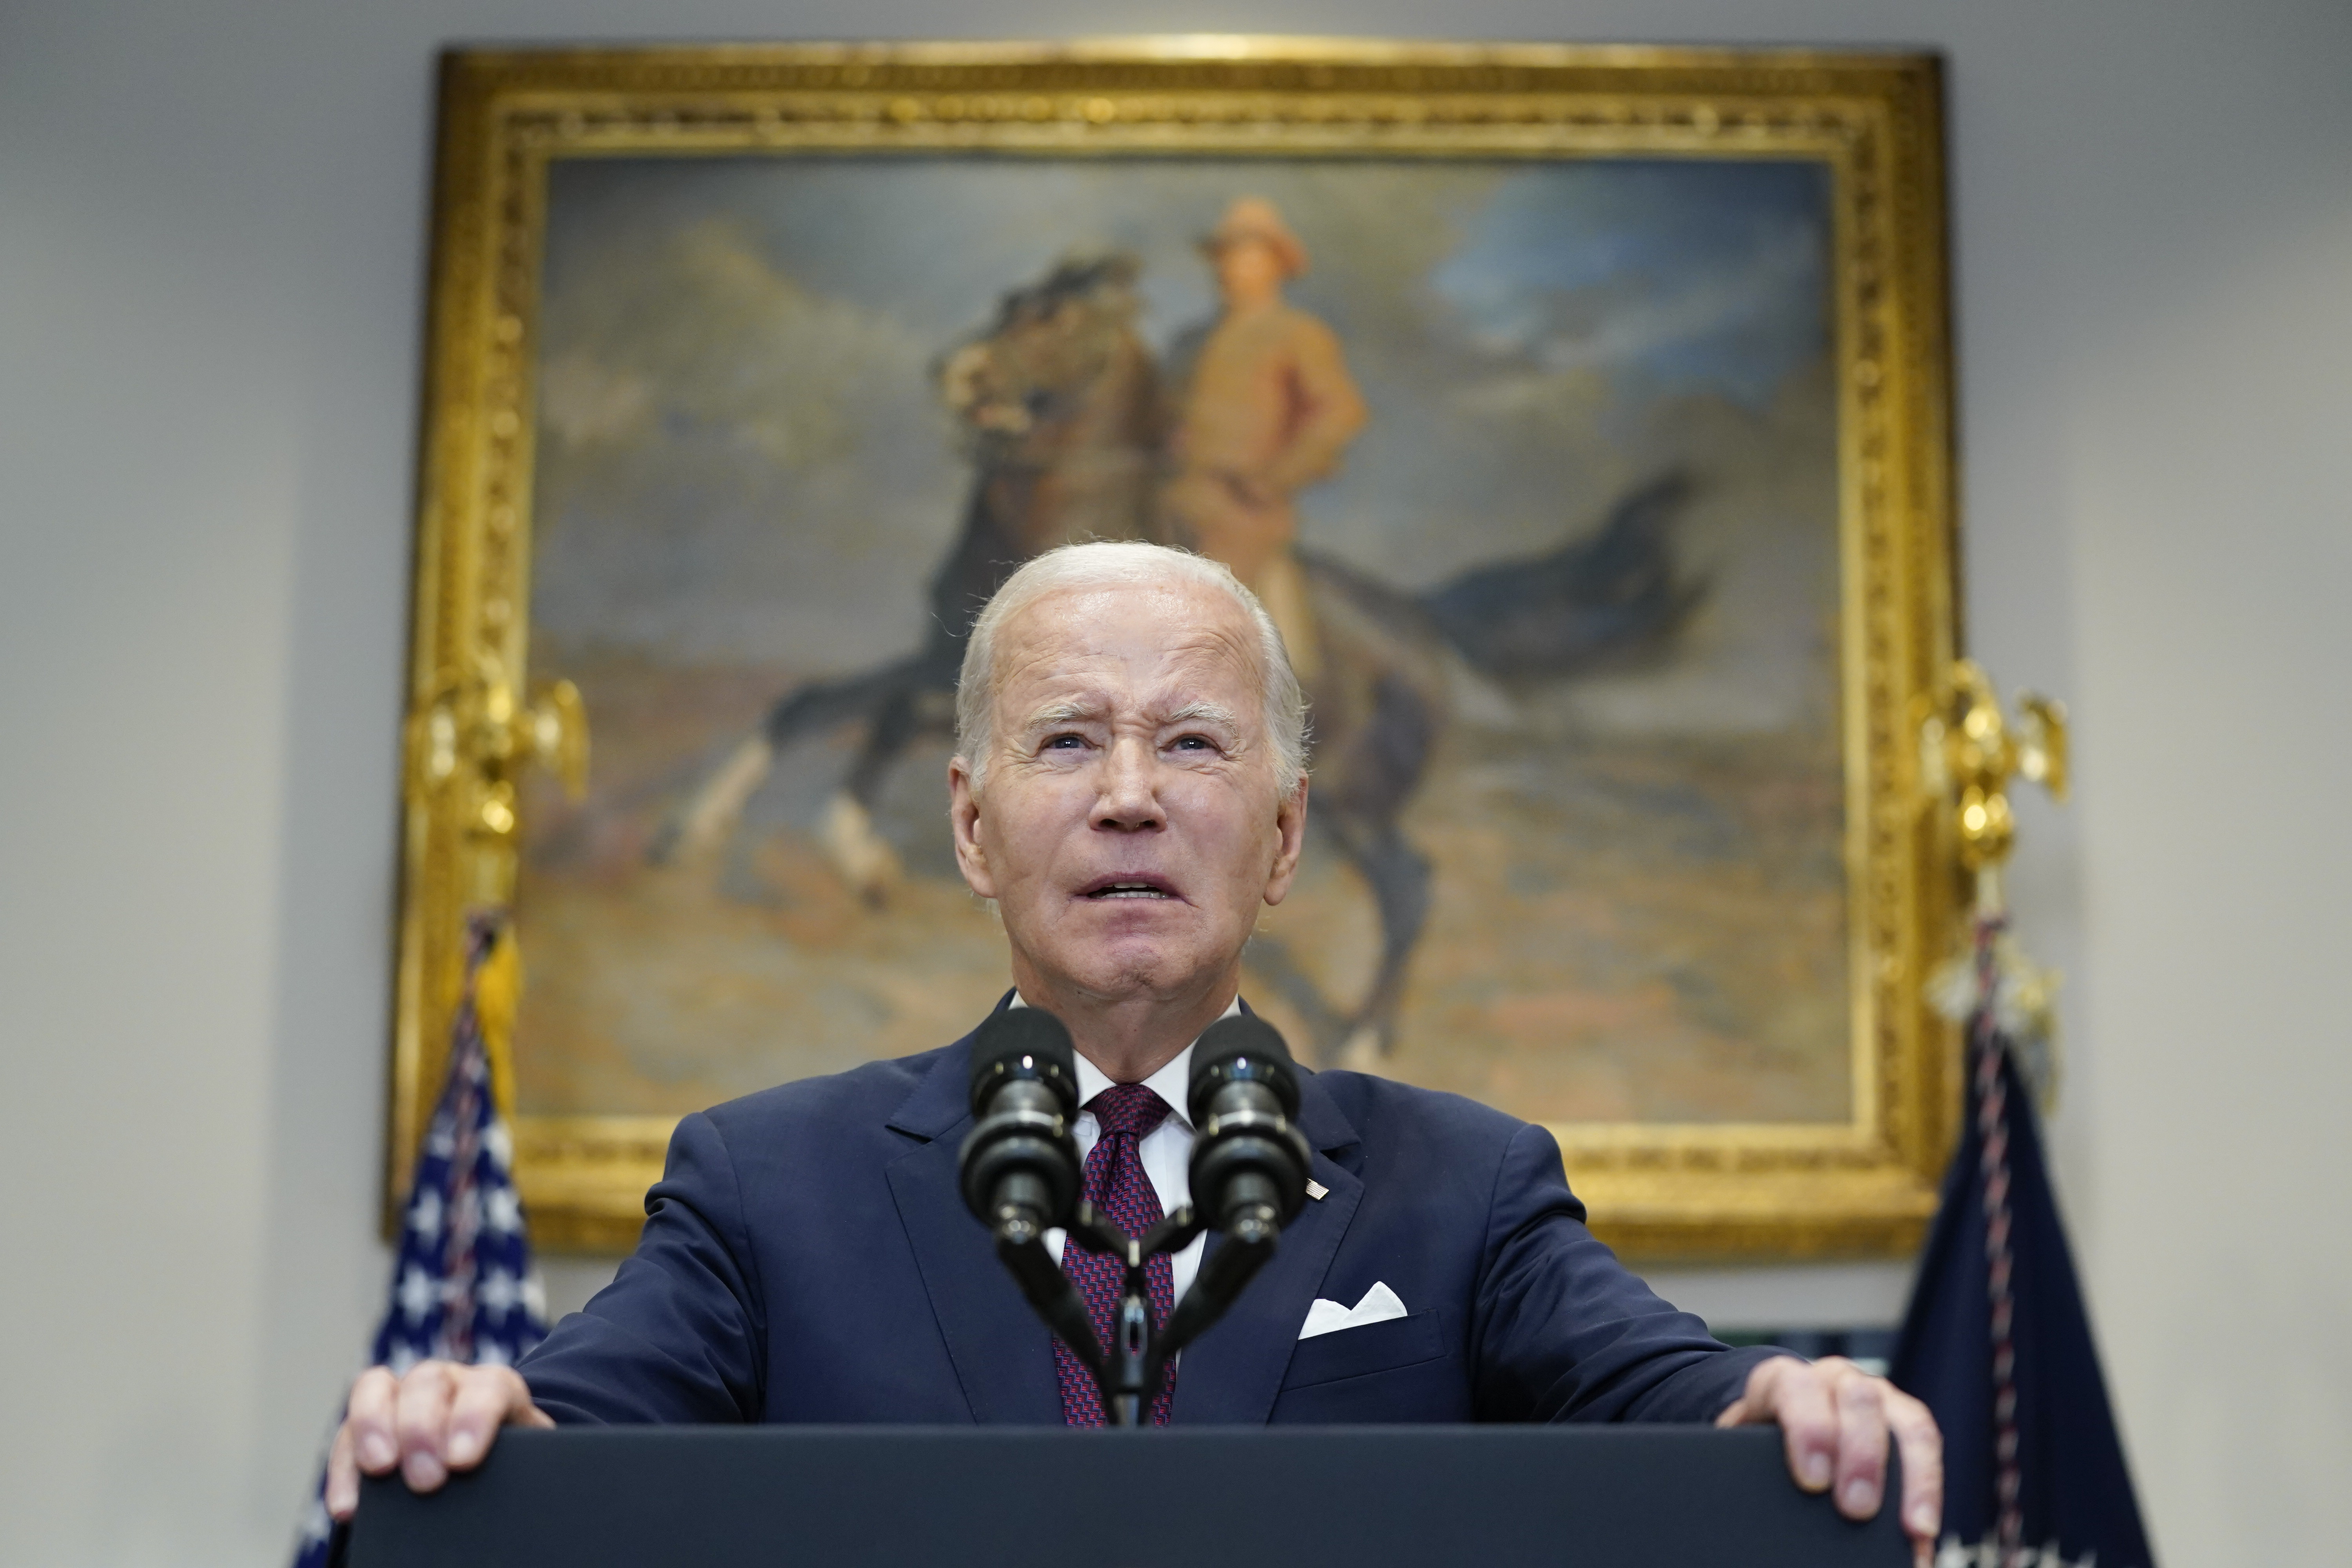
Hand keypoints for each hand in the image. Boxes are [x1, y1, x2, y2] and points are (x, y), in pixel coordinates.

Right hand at [325, 1360, 552, 1521]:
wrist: (498, 1461)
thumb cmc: (512, 1465)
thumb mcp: (525, 1464)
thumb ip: (516, 1469)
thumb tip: (510, 1504)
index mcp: (496, 1389)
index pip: (489, 1387)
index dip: (473, 1418)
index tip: (462, 1461)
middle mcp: (449, 1382)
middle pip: (429, 1381)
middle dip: (421, 1428)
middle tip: (425, 1478)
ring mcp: (404, 1395)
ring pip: (378, 1389)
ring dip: (374, 1429)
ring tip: (380, 1471)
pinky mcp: (369, 1421)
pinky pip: (346, 1432)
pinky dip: (344, 1468)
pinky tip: (348, 1506)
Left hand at [1717, 1354, 1942, 1565]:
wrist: (1773, 1426)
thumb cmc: (1757, 1444)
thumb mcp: (1743, 1450)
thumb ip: (1755, 1468)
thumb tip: (1766, 1513)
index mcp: (1785, 1380)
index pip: (1796, 1387)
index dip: (1808, 1429)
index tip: (1812, 1481)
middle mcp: (1834, 1380)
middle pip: (1859, 1399)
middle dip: (1862, 1456)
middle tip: (1857, 1509)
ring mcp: (1876, 1396)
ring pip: (1907, 1421)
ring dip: (1914, 1476)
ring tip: (1913, 1529)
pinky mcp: (1905, 1420)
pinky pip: (1927, 1446)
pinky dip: (1929, 1491)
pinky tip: (1924, 1532)